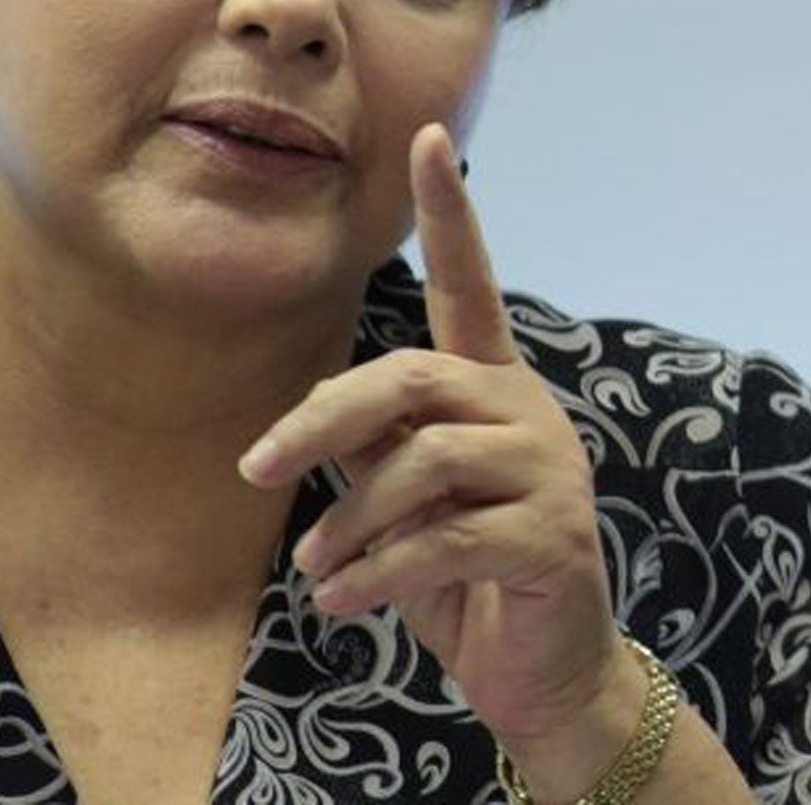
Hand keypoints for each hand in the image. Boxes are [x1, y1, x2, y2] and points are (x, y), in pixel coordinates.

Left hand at [237, 123, 634, 753]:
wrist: (544, 675)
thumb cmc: (460, 573)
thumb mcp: (403, 501)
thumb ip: (371, 447)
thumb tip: (301, 426)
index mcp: (490, 385)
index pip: (468, 282)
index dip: (448, 213)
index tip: (427, 135)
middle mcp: (525, 411)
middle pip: (409, 381)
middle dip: (321, 422)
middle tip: (256, 468)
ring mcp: (548, 473)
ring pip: (422, 466)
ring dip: (350, 522)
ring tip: (314, 566)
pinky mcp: (554, 541)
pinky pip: (441, 543)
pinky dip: (375, 574)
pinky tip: (340, 602)